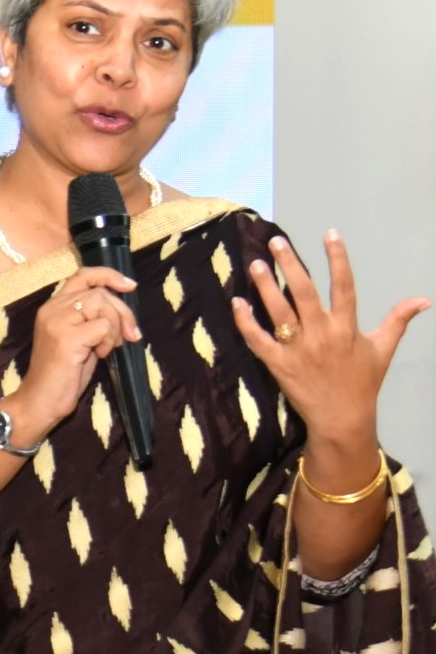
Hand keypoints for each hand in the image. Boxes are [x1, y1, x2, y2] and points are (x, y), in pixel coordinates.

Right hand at [8, 266, 141, 444]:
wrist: (41, 400)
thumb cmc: (63, 374)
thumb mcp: (80, 338)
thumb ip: (92, 319)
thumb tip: (123, 309)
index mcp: (53, 307)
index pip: (82, 275)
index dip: (109, 275)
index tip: (129, 286)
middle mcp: (51, 309)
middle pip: (99, 292)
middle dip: (123, 312)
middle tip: (132, 334)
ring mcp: (56, 322)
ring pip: (102, 304)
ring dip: (115, 326)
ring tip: (109, 347)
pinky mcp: (65, 338)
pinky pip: (102, 326)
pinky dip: (109, 340)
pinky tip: (101, 355)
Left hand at [231, 231, 428, 450]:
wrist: (342, 419)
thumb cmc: (362, 382)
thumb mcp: (383, 349)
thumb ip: (398, 320)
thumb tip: (424, 299)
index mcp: (347, 327)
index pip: (344, 286)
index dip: (338, 259)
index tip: (330, 234)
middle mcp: (322, 334)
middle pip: (304, 293)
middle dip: (290, 265)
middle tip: (276, 242)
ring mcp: (298, 349)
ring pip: (279, 312)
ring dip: (266, 287)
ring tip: (256, 264)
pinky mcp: (278, 365)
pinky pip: (259, 340)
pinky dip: (246, 322)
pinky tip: (236, 303)